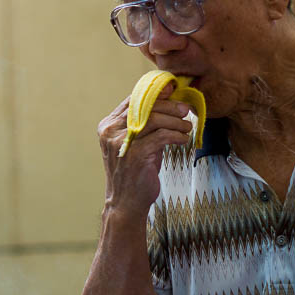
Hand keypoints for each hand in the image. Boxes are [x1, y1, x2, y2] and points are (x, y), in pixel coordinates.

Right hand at [98, 81, 192, 216]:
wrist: (126, 202)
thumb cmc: (134, 172)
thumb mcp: (136, 143)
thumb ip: (146, 124)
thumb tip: (169, 103)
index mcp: (108, 125)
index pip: (132, 100)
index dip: (154, 93)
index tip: (172, 92)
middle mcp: (111, 131)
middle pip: (145, 106)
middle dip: (170, 106)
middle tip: (185, 110)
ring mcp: (121, 143)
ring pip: (155, 119)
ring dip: (176, 122)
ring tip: (186, 127)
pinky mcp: (135, 154)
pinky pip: (162, 136)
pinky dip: (177, 136)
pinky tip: (183, 139)